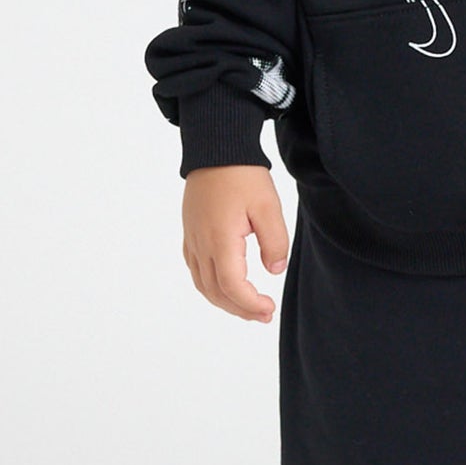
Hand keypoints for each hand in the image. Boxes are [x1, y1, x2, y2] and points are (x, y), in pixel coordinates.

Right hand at [181, 164, 288, 321]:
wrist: (215, 149)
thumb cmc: (242, 175)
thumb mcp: (267, 206)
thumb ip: (274, 241)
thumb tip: (275, 270)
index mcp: (220, 240)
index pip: (232, 286)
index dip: (250, 304)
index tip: (269, 309)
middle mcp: (201, 244)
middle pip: (216, 292)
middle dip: (240, 309)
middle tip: (264, 315)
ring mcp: (192, 240)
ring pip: (203, 284)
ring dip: (225, 301)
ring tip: (248, 307)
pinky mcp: (190, 233)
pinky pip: (196, 270)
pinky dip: (211, 287)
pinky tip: (227, 287)